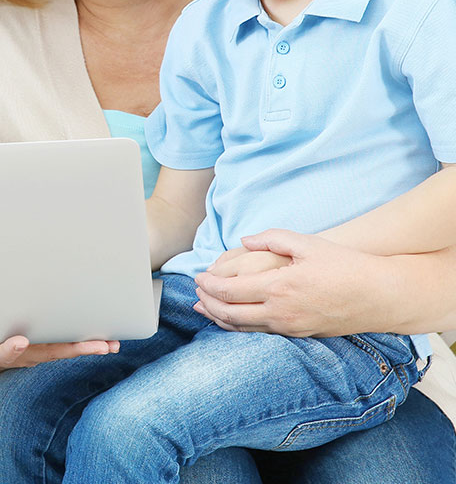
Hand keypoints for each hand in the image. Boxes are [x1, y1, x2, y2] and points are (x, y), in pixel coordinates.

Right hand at [0, 335, 119, 383]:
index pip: (6, 352)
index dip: (12, 349)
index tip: (20, 342)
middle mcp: (24, 354)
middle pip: (49, 353)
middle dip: (73, 349)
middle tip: (97, 346)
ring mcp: (38, 352)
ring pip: (65, 350)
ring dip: (89, 348)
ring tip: (111, 345)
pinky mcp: (48, 345)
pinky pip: (70, 345)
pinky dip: (90, 344)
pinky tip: (110, 341)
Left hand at [193, 228, 387, 336]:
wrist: (379, 296)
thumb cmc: (344, 264)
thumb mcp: (307, 242)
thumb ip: (271, 238)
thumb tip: (243, 241)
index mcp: (279, 286)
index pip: (230, 290)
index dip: (209, 284)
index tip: (197, 276)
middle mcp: (281, 312)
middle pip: (230, 313)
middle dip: (208, 302)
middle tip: (194, 291)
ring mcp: (291, 327)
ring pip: (244, 328)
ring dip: (219, 318)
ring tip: (203, 308)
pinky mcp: (300, 335)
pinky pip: (260, 333)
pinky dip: (239, 327)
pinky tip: (231, 320)